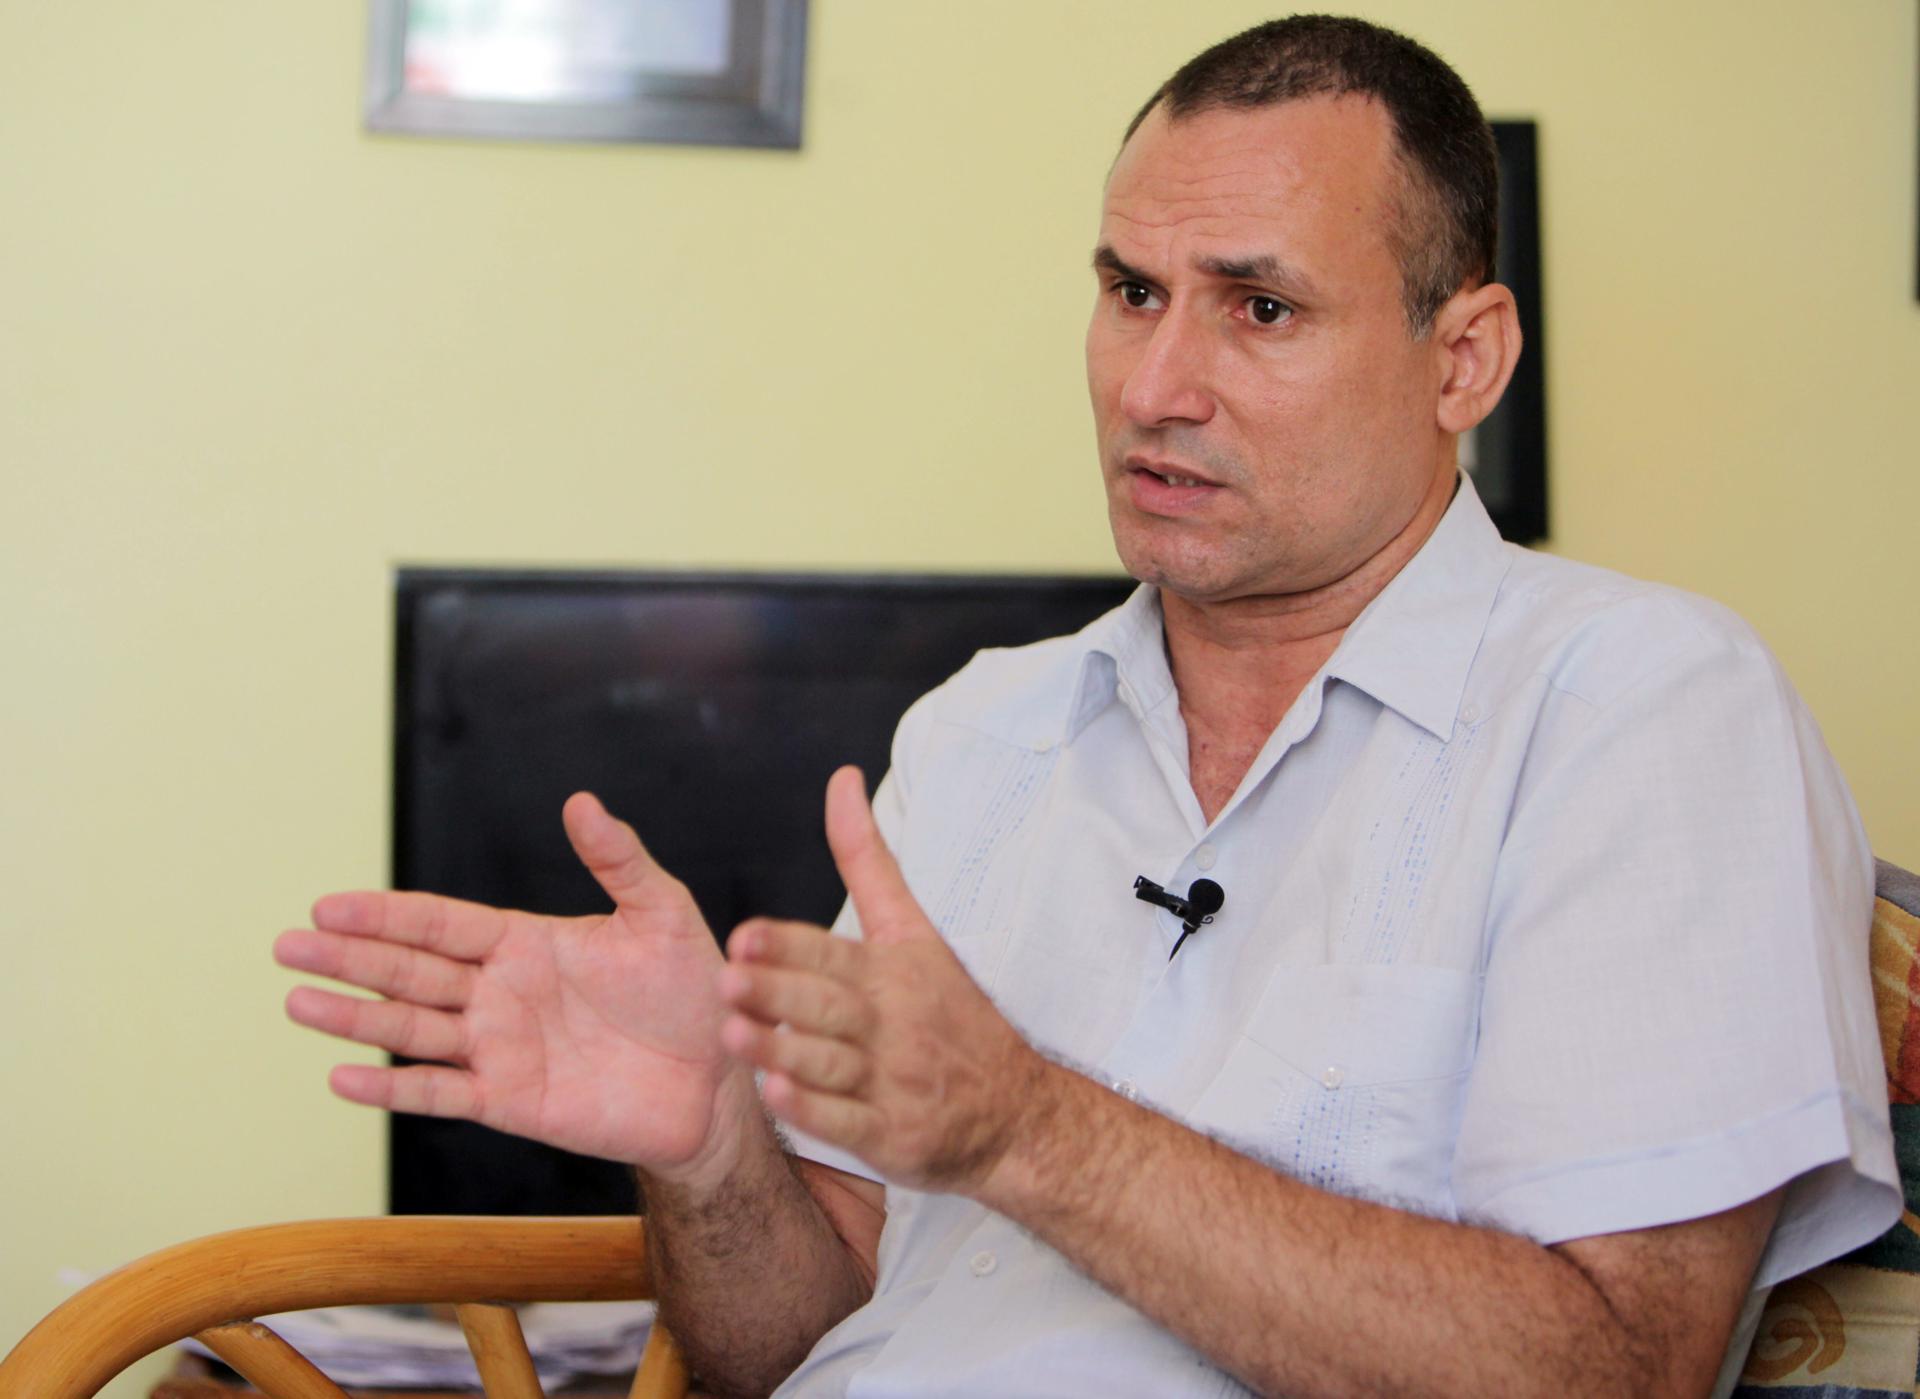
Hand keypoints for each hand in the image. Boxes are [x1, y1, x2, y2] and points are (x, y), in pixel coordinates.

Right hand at [276, 793, 753, 1178]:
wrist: (720, 1078)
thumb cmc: (694, 990)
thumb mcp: (662, 914)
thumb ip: (619, 859)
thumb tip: (581, 801)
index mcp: (526, 943)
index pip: (441, 924)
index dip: (386, 915)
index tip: (327, 905)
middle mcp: (500, 994)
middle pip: (409, 972)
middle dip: (348, 958)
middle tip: (285, 945)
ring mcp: (500, 1049)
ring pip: (411, 1029)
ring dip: (353, 1017)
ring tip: (297, 1002)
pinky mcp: (511, 1103)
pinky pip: (440, 1093)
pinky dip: (392, 1088)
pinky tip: (342, 1077)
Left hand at [717, 766, 1050, 1193]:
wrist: (1016, 1110)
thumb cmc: (953, 1014)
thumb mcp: (915, 931)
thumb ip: (868, 859)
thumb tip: (840, 779)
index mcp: (894, 970)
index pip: (834, 952)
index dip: (789, 945)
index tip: (745, 935)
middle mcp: (893, 1022)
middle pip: (828, 1005)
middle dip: (778, 992)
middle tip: (727, 980)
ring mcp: (893, 1082)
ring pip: (831, 1063)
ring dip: (781, 1051)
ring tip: (734, 1036)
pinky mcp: (892, 1136)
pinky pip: (848, 1123)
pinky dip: (813, 1111)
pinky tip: (776, 1097)